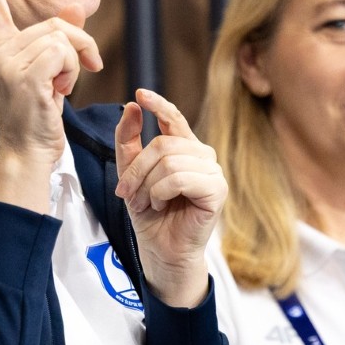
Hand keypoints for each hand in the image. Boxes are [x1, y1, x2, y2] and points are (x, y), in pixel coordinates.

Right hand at [0, 0, 103, 207]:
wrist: (27, 154)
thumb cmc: (37, 118)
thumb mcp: (50, 75)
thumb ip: (60, 41)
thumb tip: (75, 9)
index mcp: (0, 47)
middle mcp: (0, 49)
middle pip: (57, 24)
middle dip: (81, 46)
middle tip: (85, 72)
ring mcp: (9, 61)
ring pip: (64, 39)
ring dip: (77, 64)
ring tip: (60, 88)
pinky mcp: (25, 74)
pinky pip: (65, 53)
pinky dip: (73, 73)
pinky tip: (58, 93)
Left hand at [114, 88, 226, 307]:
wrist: (161, 250)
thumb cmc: (150, 214)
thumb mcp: (130, 174)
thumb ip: (128, 142)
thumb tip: (132, 106)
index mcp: (184, 148)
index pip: (173, 117)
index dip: (158, 104)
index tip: (139, 94)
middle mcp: (202, 155)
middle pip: (163, 143)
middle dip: (137, 169)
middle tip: (127, 192)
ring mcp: (213, 171)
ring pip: (169, 161)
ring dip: (148, 185)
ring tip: (147, 203)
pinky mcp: (217, 189)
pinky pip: (180, 178)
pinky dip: (162, 192)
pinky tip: (162, 204)